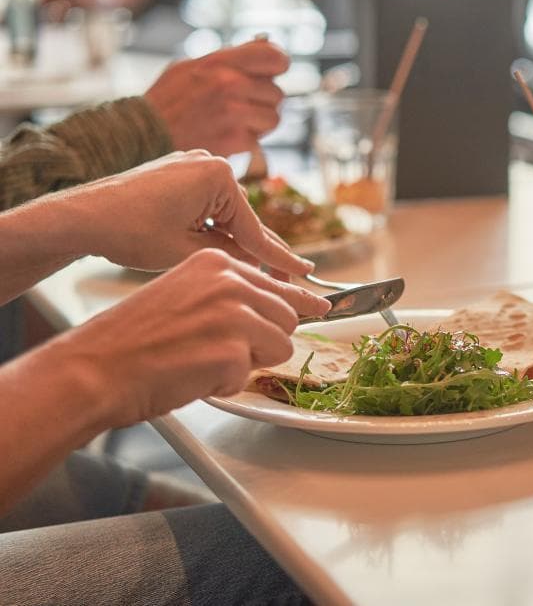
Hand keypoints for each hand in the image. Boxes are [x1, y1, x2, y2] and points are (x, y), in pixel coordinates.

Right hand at [51, 248, 329, 427]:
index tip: (323, 305)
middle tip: (223, 352)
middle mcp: (230, 280)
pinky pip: (251, 375)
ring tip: (203, 361)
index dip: (299, 301)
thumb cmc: (132, 341)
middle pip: (288, 316)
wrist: (94, 368)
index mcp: (216, 262)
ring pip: (281, 346)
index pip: (278, 283)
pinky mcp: (233, 349)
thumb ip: (228, 296)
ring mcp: (234, 313)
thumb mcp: (185, 296)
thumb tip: (278, 309)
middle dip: (266, 341)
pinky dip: (225, 383)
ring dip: (249, 363)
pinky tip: (192, 375)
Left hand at [68, 150, 311, 274]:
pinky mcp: (175, 173)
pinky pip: (205, 205)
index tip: (306, 271)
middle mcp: (209, 163)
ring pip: (223, 214)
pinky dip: (211, 228)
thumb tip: (253, 260)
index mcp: (218, 177)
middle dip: (261, 250)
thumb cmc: (128, 232)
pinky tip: (217, 249)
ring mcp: (191, 165)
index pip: (254, 229)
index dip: (281, 258)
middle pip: (242, 218)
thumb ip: (229, 256)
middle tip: (291, 276)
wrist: (79, 216)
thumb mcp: (187, 252)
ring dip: (231, 241)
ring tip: (248, 270)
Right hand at [144, 39, 289, 156]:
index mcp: (220, 62)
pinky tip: (227, 136)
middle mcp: (230, 84)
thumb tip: (263, 48)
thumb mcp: (190, 66)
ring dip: (260, 122)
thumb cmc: (167, 100)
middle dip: (264, 100)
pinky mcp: (235, 140)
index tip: (276, 70)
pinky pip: (259, 139)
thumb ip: (227, 59)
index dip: (279, 63)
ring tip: (238, 121)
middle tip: (244, 104)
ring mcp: (234, 114)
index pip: (273, 56)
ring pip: (274, 118)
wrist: (143, 135)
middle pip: (276, 92)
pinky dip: (247, 140)